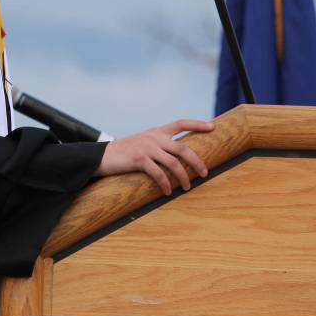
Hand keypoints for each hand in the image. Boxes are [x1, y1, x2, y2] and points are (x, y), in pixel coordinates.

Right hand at [96, 119, 214, 194]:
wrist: (103, 156)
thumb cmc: (126, 152)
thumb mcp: (143, 142)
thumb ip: (159, 144)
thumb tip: (177, 156)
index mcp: (157, 131)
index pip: (181, 123)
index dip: (198, 124)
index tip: (213, 127)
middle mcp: (154, 137)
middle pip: (183, 148)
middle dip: (197, 161)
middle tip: (205, 173)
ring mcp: (147, 148)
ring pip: (174, 163)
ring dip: (183, 177)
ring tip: (186, 187)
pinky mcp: (140, 160)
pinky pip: (159, 174)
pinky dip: (165, 184)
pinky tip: (167, 192)